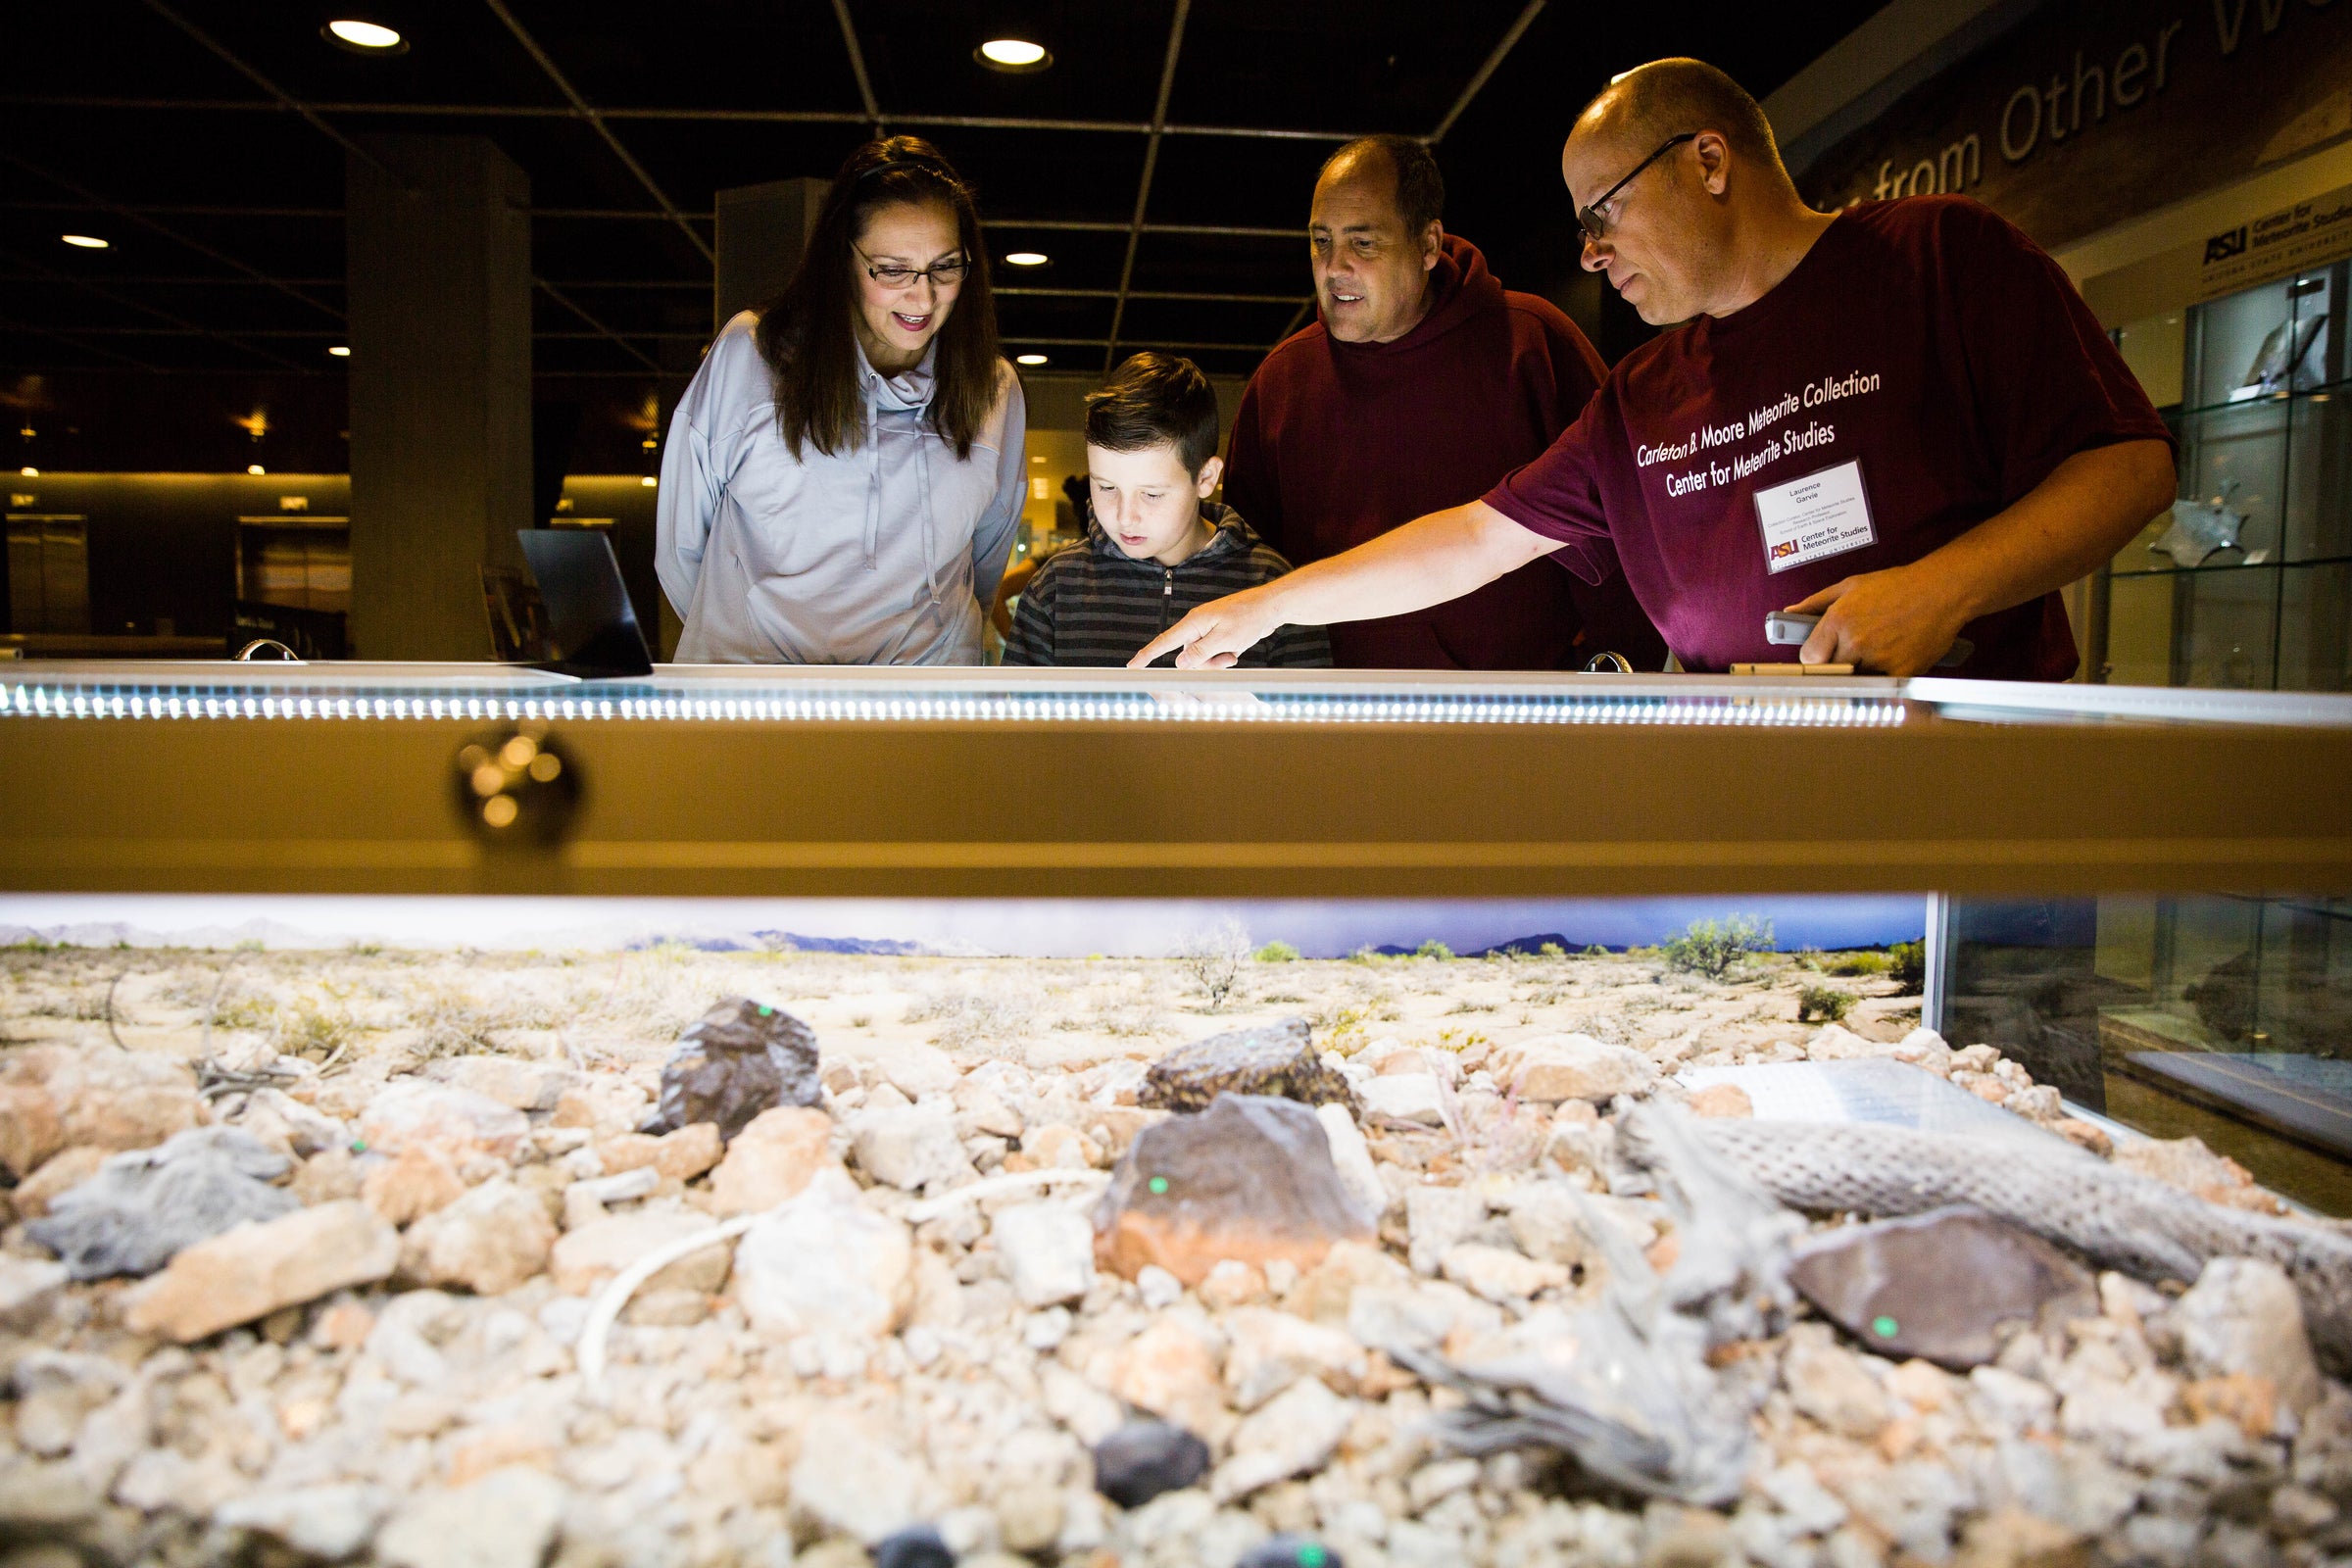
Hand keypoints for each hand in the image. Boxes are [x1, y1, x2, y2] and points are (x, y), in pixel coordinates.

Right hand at [1128, 584, 1287, 668]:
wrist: (1269, 607)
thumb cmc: (1248, 618)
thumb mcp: (1225, 639)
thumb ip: (1200, 653)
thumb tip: (1179, 663)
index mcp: (1194, 623)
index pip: (1164, 642)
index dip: (1147, 656)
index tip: (1131, 667)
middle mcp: (1196, 627)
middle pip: (1188, 658)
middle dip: (1207, 664)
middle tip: (1230, 656)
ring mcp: (1207, 632)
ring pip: (1203, 660)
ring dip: (1218, 661)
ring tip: (1235, 650)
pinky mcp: (1216, 636)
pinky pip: (1213, 656)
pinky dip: (1224, 657)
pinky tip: (1237, 648)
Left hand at [1785, 563, 1971, 675]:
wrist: (1942, 591)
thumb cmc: (1897, 586)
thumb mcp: (1851, 585)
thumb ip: (1816, 602)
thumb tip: (1789, 612)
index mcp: (1839, 619)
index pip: (1810, 657)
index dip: (1815, 657)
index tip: (1822, 655)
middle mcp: (1856, 641)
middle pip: (1832, 670)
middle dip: (1839, 663)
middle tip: (1854, 650)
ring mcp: (1879, 658)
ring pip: (1857, 679)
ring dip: (1861, 670)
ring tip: (1877, 648)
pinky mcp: (1901, 672)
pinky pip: (1881, 685)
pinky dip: (1883, 677)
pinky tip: (1891, 658)